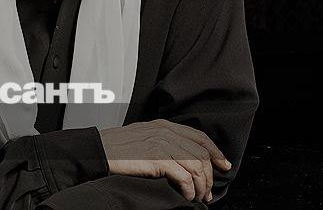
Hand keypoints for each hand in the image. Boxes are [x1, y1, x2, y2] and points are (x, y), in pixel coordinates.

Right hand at [99, 119, 231, 202]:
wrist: (98, 150)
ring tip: (198, 197)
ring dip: (201, 185)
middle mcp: (167, 132)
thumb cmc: (116, 147)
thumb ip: (162, 140)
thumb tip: (180, 157)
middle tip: (208, 192)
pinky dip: (190, 189)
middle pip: (201, 153)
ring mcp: (163, 144)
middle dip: (209, 175)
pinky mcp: (158, 159)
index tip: (223, 164)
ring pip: (196, 166)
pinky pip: (184, 176)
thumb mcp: (143, 136)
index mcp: (164, 125)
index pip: (199, 137)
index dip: (215, 151)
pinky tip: (186, 196)